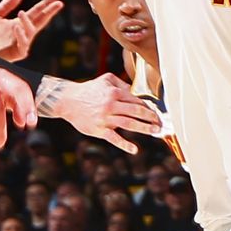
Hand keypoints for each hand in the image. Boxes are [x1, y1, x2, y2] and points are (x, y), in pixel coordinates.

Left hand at [0, 0, 63, 61]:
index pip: (37, 12)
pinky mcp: (18, 53)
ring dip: (27, 22)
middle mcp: (24, 32)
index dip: (46, 4)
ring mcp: (22, 43)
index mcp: (20, 23)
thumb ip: (5, 5)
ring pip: (31, 31)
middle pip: (41, 20)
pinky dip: (20, 34)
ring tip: (20, 13)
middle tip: (59, 3)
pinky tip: (16, 26)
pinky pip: (23, 43)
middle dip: (50, 11)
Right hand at [39, 73, 161, 154]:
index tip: (157, 113)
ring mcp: (105, 118)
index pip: (137, 101)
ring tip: (156, 131)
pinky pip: (114, 138)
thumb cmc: (89, 90)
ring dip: (144, 128)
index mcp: (115, 93)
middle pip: (136, 112)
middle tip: (161, 123)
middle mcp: (111, 105)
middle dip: (151, 117)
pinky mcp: (99, 130)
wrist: (68, 101)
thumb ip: (123, 84)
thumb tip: (137, 92)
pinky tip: (135, 149)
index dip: (149, 108)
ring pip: (129, 124)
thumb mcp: (106, 80)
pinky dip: (124, 145)